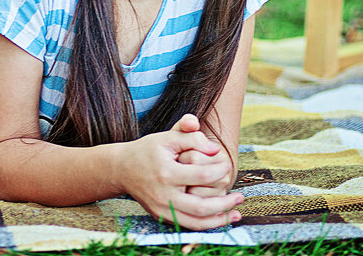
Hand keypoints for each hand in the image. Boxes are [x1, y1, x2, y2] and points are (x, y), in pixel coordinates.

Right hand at [116, 114, 242, 230]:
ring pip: (195, 222)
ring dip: (219, 220)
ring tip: (236, 213)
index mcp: (166, 172)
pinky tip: (220, 218)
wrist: (122, 169)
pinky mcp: (161, 217)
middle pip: (201, 206)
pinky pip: (187, 225)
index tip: (227, 164)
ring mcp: (161, 209)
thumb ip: (191, 136)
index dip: (219, 170)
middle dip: (225, 203)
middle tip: (240, 196)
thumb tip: (214, 149)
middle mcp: (163, 195)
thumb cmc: (149, 150)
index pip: (201, 175)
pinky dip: (205, 225)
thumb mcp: (167, 136)